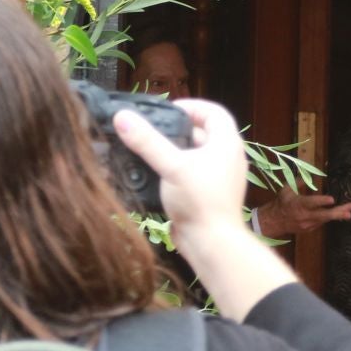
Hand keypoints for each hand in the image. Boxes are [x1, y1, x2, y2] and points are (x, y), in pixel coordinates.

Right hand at [115, 98, 246, 235]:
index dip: (192, 106)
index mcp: (227, 144)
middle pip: (202, 133)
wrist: (211, 244)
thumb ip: (147, 141)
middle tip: (153, 131)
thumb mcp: (171, 166)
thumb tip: (123, 117)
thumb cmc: (200, 201)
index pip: (214, 112)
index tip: (168, 110)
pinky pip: (191, 174)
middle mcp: (227, 159)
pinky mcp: (208, 195)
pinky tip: (155, 173)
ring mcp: (219, 179)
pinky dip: (175, 170)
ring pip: (195, 155)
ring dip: (174, 151)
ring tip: (150, 151)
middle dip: (177, 130)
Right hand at [261, 186, 350, 237]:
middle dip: (337, 212)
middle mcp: (304, 215)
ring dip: (338, 216)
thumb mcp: (287, 189)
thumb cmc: (282, 202)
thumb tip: (309, 174)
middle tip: (349, 210)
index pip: (311, 203)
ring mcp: (308, 224)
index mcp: (298, 204)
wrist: (275, 221)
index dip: (321, 201)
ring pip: (325, 219)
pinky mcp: (310, 229)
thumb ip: (299, 182)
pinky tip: (340, 214)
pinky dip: (330, 218)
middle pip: (323, 215)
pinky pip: (322, 222)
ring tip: (349, 212)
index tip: (332, 199)